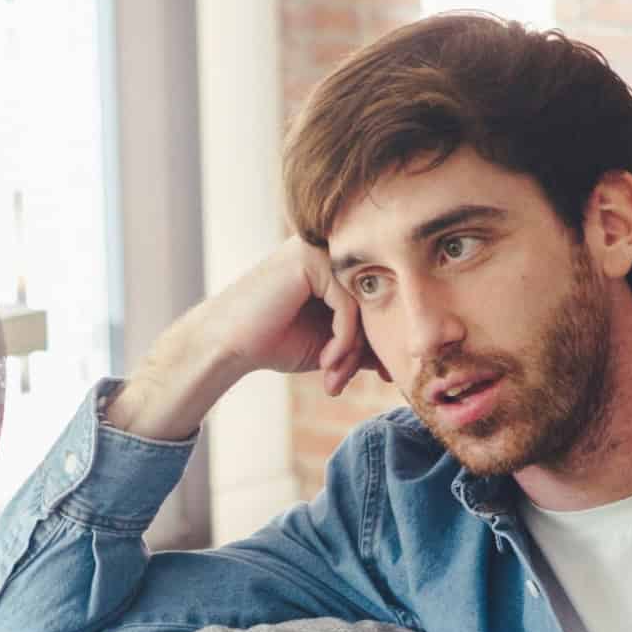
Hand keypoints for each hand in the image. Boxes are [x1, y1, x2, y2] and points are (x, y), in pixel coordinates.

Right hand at [205, 235, 389, 396]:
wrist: (227, 346)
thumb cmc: (274, 342)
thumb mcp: (332, 344)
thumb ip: (365, 340)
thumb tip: (404, 352)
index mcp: (336, 265)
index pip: (377, 300)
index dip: (380, 341)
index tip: (384, 376)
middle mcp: (329, 249)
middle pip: (374, 300)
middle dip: (366, 350)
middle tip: (349, 382)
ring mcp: (318, 249)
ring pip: (363, 304)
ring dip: (352, 350)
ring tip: (333, 378)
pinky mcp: (309, 259)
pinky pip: (348, 305)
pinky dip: (343, 340)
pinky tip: (325, 362)